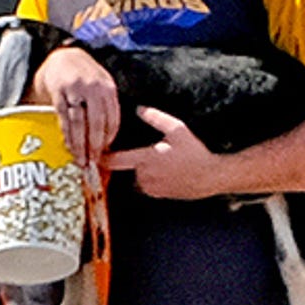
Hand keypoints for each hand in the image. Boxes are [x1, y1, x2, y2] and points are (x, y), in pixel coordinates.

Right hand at [30, 46, 123, 163]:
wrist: (62, 57)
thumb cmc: (86, 77)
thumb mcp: (102, 86)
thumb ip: (107, 107)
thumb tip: (109, 139)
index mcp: (108, 88)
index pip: (112, 118)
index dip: (109, 137)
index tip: (106, 152)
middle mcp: (92, 88)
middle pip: (96, 123)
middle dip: (95, 145)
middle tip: (94, 162)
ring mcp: (74, 89)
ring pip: (79, 123)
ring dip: (80, 144)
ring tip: (81, 160)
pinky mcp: (57, 92)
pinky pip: (63, 118)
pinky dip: (67, 135)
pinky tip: (70, 147)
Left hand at [105, 107, 228, 199]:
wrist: (211, 177)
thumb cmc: (194, 152)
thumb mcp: (178, 129)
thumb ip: (156, 118)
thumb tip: (139, 109)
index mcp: (145, 158)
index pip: (114, 160)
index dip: (101, 158)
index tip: (94, 155)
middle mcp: (145, 175)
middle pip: (129, 168)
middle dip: (136, 162)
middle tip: (155, 155)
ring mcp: (153, 187)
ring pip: (139, 178)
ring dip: (145, 172)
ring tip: (165, 164)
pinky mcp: (161, 195)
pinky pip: (150, 187)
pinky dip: (155, 181)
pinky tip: (170, 173)